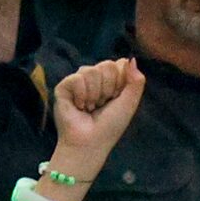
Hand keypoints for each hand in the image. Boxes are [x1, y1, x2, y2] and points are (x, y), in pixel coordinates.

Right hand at [45, 57, 144, 184]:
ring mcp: (77, 82)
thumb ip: (137, 80)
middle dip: (108, 87)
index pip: (119, 63)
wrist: (90, 141)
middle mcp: (93, 79)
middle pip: (106, 65)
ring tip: (90, 108)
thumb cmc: (110, 125)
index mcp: (110, 80)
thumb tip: (132, 58)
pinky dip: (81, 94)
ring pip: (91, 70)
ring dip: (94, 94)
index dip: (121, 80)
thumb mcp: (130, 103)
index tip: (116, 98)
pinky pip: (76, 78)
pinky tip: (79, 107)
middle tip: (102, 104)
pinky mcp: (62, 88)